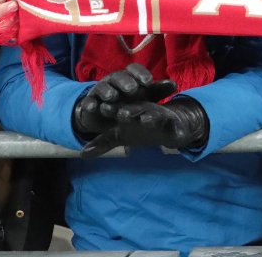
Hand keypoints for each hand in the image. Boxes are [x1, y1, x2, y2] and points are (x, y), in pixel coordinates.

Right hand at [73, 63, 176, 136]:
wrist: (109, 114)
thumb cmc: (132, 101)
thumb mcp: (146, 96)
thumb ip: (158, 90)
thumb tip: (174, 84)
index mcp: (129, 76)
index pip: (134, 69)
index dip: (140, 74)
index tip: (148, 81)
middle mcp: (115, 80)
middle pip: (119, 76)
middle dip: (125, 81)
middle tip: (132, 89)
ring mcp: (101, 90)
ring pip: (103, 87)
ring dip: (107, 91)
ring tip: (112, 97)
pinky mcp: (90, 101)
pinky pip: (88, 101)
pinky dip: (89, 103)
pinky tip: (92, 107)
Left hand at [81, 99, 208, 157]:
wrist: (171, 123)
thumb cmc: (141, 127)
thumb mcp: (121, 135)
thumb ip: (104, 142)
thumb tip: (82, 154)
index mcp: (130, 112)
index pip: (119, 109)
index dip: (111, 109)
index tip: (102, 107)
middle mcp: (145, 111)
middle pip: (137, 110)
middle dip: (130, 111)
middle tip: (123, 113)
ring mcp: (160, 117)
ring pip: (156, 116)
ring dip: (151, 117)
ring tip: (146, 120)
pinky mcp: (174, 124)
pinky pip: (177, 126)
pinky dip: (178, 129)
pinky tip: (179, 134)